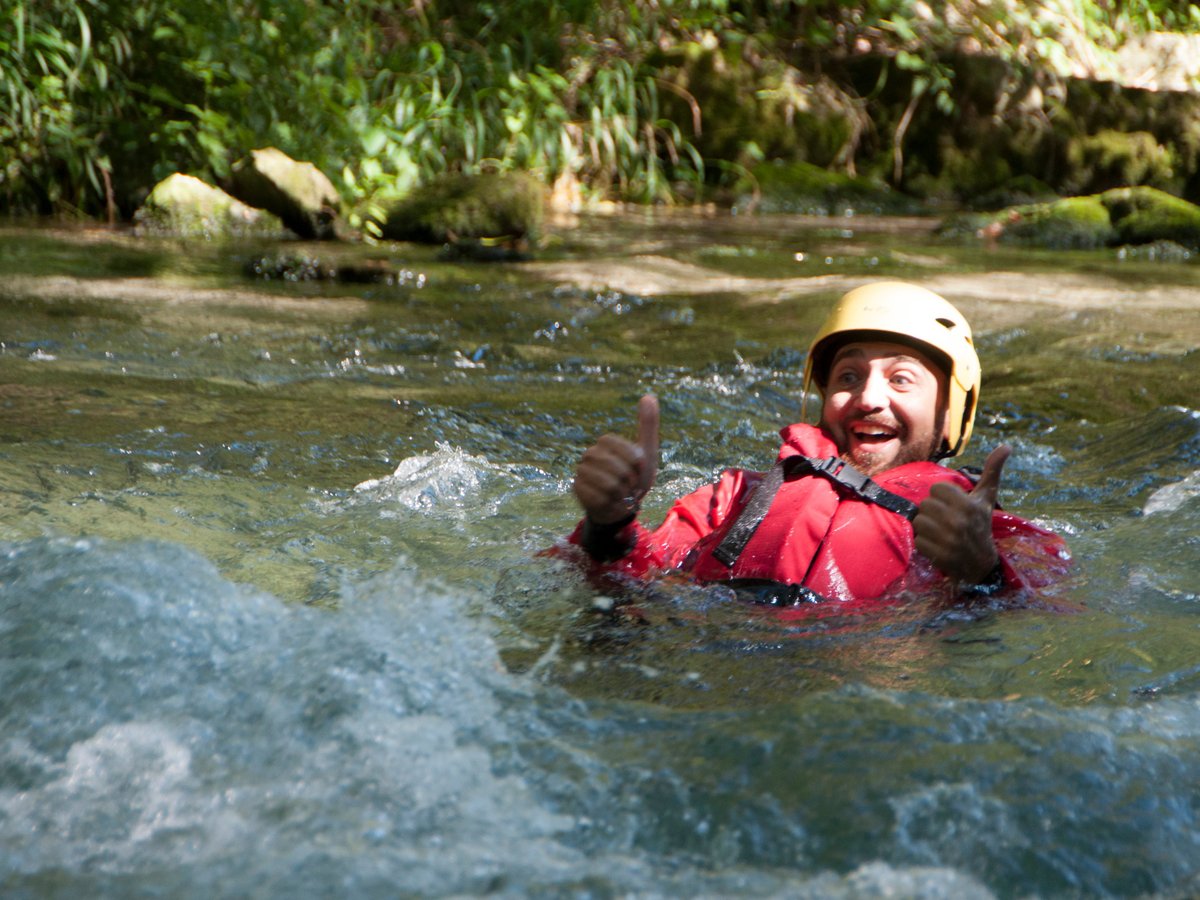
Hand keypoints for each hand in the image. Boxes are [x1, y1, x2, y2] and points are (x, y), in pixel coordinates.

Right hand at [572, 394, 658, 524]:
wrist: (621, 505)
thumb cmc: (635, 478)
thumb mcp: (646, 452)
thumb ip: (648, 425)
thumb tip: (648, 395)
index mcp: (606, 442)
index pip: (627, 452)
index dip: (637, 464)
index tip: (638, 469)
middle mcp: (590, 453)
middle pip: (619, 470)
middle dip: (630, 481)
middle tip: (628, 484)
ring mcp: (581, 471)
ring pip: (610, 485)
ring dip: (621, 494)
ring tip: (619, 493)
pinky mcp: (576, 488)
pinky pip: (599, 497)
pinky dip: (610, 503)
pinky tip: (608, 501)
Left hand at [913, 444, 1008, 583]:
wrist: (980, 563)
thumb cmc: (981, 524)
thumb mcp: (986, 498)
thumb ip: (992, 471)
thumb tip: (1006, 445)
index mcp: (969, 505)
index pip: (936, 488)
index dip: (942, 497)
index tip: (953, 506)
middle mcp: (959, 521)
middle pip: (925, 504)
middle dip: (933, 512)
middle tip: (946, 521)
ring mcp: (948, 540)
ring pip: (918, 521)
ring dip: (926, 528)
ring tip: (941, 533)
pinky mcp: (939, 555)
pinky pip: (918, 540)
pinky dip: (924, 544)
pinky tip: (938, 546)